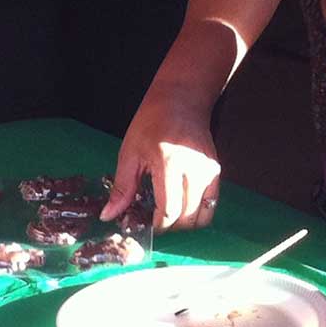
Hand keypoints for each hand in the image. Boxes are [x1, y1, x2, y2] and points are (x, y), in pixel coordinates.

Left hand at [99, 97, 220, 233]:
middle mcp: (194, 169)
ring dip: (185, 222)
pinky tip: (183, 207)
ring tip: (169, 215)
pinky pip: (212, 203)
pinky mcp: (216, 171)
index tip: (146, 225)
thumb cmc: (152, 122)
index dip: (157, 225)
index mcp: (169, 164)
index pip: (168, 210)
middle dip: (170, 226)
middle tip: (155, 221)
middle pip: (186, 216)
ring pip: (202, 215)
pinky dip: (199, 212)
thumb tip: (109, 216)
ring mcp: (209, 171)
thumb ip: (122, 188)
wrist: (181, 100)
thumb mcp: (130, 153)